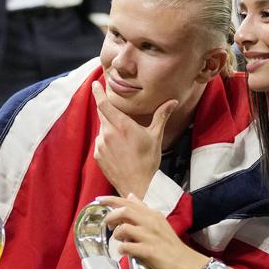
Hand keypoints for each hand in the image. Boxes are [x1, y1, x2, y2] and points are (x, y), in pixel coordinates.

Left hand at [91, 81, 176, 198]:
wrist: (138, 185)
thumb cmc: (148, 161)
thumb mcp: (155, 136)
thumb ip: (161, 116)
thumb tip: (173, 102)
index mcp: (122, 126)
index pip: (104, 104)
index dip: (98, 92)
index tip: (94, 84)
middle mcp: (108, 133)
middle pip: (102, 114)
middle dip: (108, 111)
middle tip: (118, 114)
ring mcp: (101, 145)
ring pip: (102, 129)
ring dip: (109, 128)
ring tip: (124, 140)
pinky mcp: (97, 155)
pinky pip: (100, 142)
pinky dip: (107, 141)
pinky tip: (119, 150)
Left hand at [97, 194, 203, 268]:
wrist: (185, 262)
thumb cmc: (169, 243)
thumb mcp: (158, 221)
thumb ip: (143, 209)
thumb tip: (130, 196)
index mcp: (152, 214)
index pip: (129, 202)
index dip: (111, 199)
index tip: (99, 200)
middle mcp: (151, 222)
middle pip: (125, 211)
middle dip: (111, 216)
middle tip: (107, 224)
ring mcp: (150, 236)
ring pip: (124, 228)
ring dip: (117, 235)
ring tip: (120, 241)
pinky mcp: (149, 251)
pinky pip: (128, 247)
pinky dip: (122, 249)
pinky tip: (124, 252)